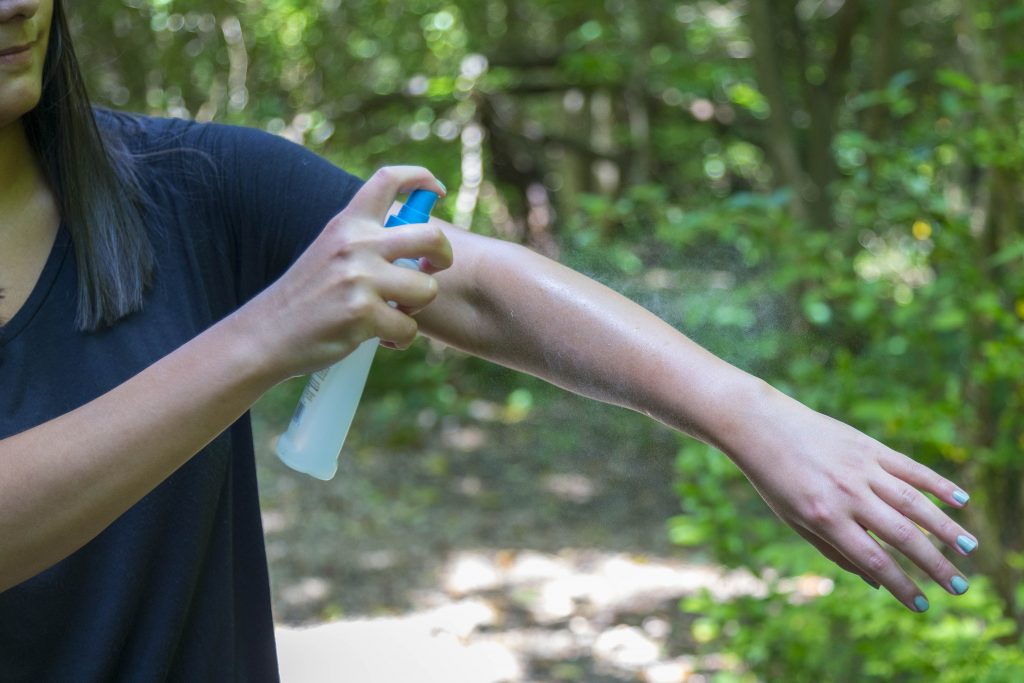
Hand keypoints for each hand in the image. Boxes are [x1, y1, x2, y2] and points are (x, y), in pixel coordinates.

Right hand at [235, 166, 451, 379]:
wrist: (266, 334)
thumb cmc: (307, 297)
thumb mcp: (330, 252)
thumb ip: (366, 242)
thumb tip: (419, 245)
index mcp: (347, 223)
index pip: (388, 180)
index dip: (421, 177)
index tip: (438, 190)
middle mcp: (355, 244)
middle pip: (431, 237)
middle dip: (443, 256)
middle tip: (433, 271)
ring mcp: (359, 278)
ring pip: (427, 290)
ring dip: (416, 308)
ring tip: (393, 314)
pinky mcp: (362, 313)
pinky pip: (408, 327)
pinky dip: (400, 338)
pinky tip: (381, 338)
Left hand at [728, 383, 977, 611]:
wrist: (761, 426)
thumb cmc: (774, 480)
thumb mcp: (794, 521)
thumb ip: (834, 551)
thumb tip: (876, 582)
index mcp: (825, 518)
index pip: (874, 559)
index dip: (900, 585)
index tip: (921, 604)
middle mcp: (848, 495)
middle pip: (903, 536)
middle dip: (935, 565)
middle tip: (960, 587)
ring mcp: (862, 469)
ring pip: (914, 503)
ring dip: (946, 528)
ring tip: (969, 550)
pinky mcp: (868, 446)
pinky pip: (910, 468)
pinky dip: (937, 484)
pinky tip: (960, 501)